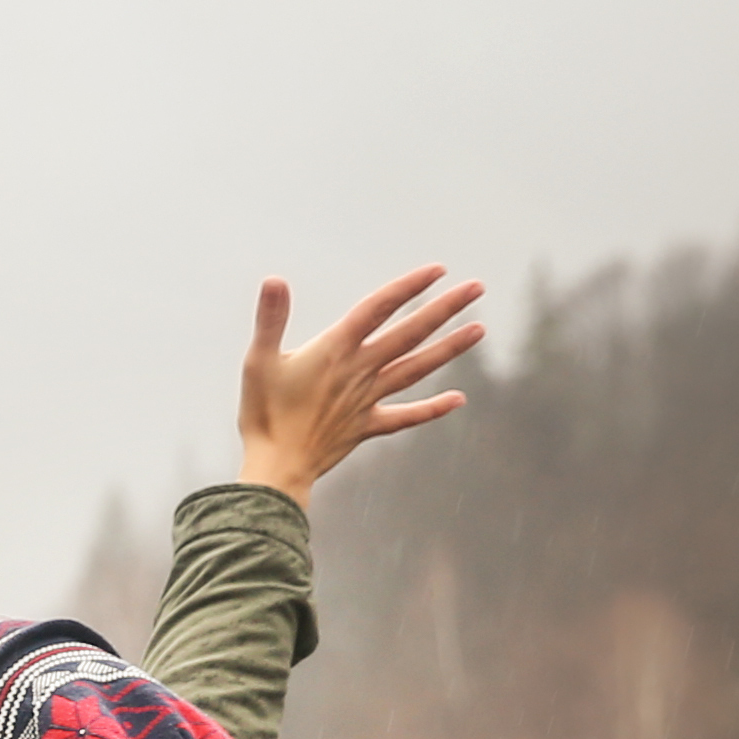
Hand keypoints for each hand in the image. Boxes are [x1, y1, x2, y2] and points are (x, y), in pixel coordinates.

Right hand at [236, 266, 486, 497]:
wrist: (276, 467)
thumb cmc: (263, 413)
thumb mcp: (259, 360)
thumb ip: (271, 318)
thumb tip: (275, 280)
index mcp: (335, 350)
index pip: (378, 309)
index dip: (408, 287)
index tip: (437, 271)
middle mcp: (360, 371)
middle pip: (410, 333)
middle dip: (444, 309)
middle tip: (476, 288)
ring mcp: (368, 399)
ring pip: (416, 369)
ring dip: (449, 349)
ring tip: (479, 330)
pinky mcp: (367, 426)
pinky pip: (405, 417)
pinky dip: (432, 409)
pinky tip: (458, 400)